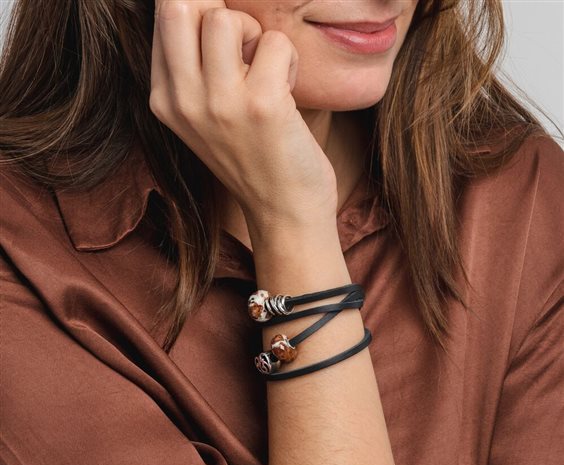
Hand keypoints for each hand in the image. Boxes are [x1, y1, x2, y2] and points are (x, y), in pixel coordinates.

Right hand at [150, 0, 337, 230]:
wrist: (283, 211)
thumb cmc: (253, 159)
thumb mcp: (204, 118)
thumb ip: (193, 68)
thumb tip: (209, 8)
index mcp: (164, 100)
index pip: (164, 15)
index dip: (200, 12)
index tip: (227, 45)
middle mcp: (183, 101)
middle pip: (180, 4)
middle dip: (218, 11)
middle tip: (241, 47)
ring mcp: (220, 105)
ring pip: (227, 19)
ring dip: (257, 36)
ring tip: (265, 72)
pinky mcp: (261, 106)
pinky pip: (275, 43)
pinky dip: (288, 59)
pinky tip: (287, 89)